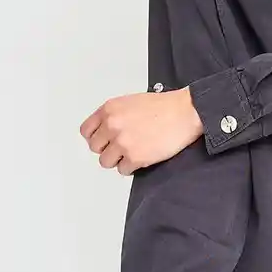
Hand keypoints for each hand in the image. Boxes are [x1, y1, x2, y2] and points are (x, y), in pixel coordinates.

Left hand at [80, 87, 202, 174]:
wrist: (186, 113)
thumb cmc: (165, 106)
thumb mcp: (131, 102)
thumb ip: (114, 115)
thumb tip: (105, 131)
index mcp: (109, 109)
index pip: (86, 130)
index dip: (96, 137)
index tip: (103, 140)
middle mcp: (112, 125)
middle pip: (95, 148)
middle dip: (108, 148)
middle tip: (122, 146)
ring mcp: (122, 142)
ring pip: (106, 161)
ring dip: (118, 159)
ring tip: (133, 152)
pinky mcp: (135, 157)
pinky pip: (123, 170)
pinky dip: (132, 167)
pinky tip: (143, 156)